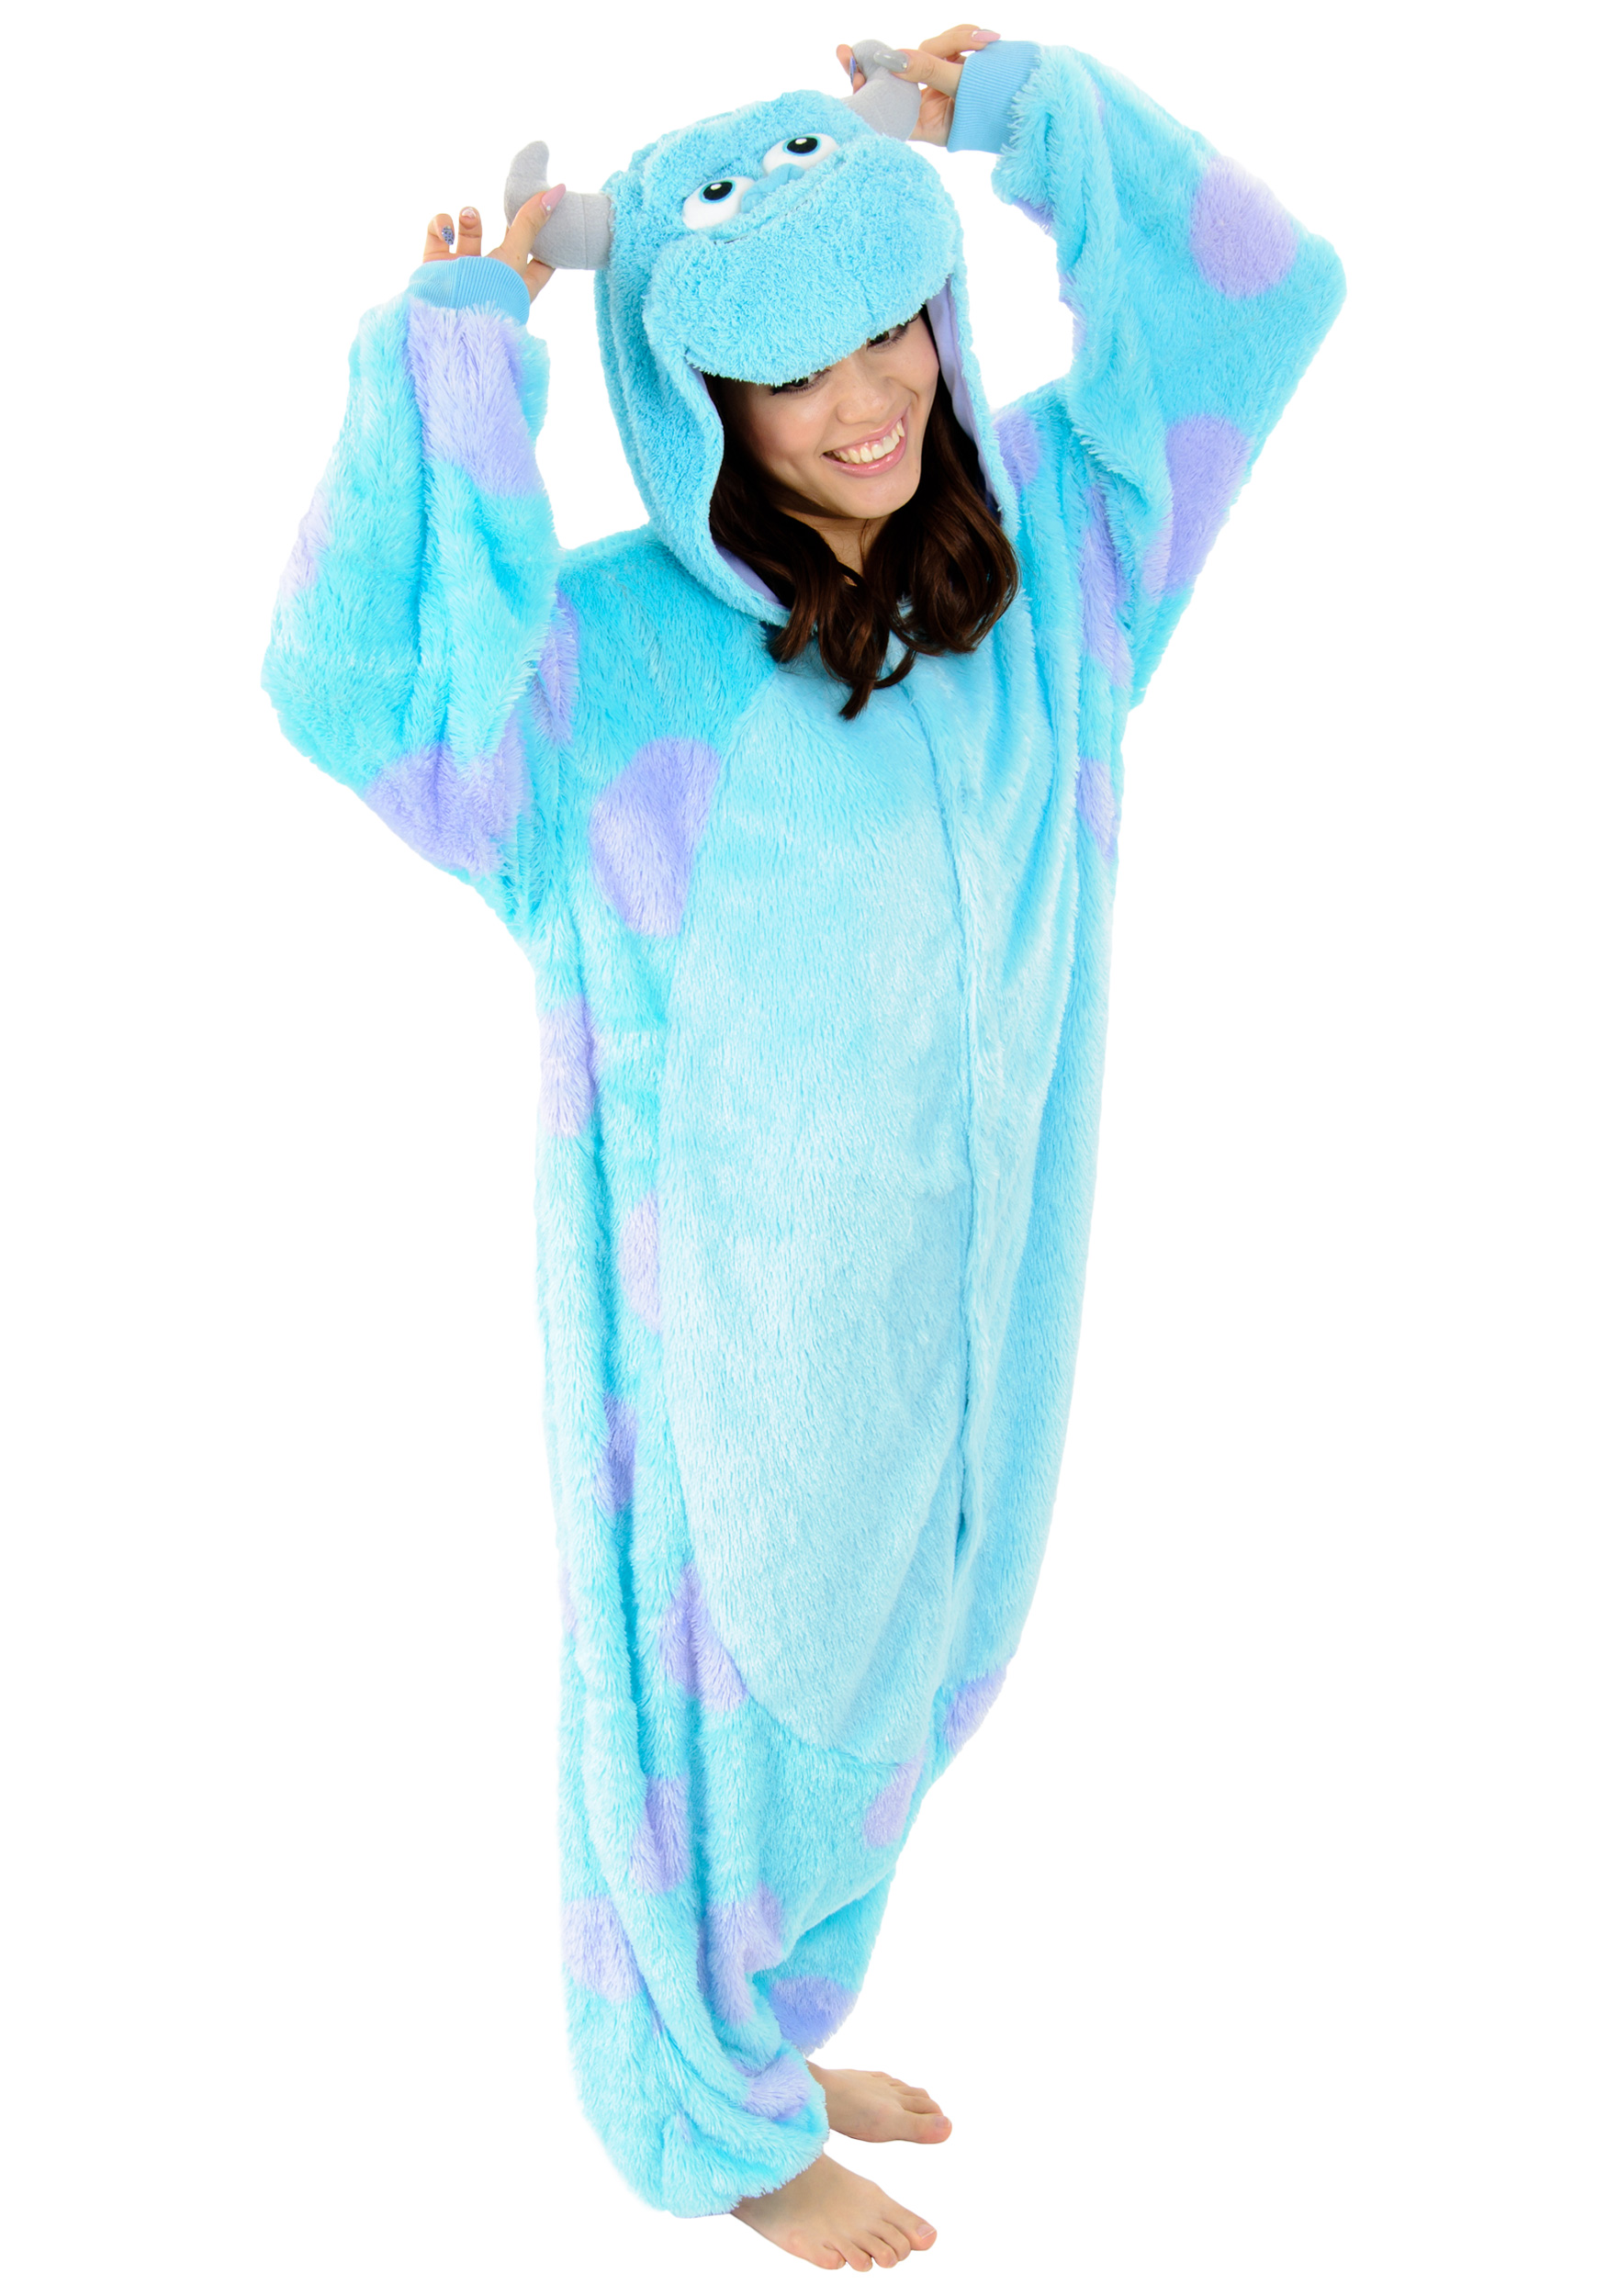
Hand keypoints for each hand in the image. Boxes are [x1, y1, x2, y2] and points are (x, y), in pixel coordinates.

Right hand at [419, 186, 568, 305]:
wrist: (442, 318)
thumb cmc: (486, 295)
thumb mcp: (514, 257)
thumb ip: (530, 224)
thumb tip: (557, 191)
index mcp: (516, 285)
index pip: (540, 265)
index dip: (547, 246)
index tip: (555, 222)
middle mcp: (490, 278)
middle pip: (505, 243)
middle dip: (508, 222)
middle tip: (513, 204)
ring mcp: (462, 270)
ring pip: (469, 232)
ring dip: (469, 217)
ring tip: (468, 216)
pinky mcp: (436, 264)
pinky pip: (440, 233)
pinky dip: (442, 224)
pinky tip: (445, 228)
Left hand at [836, 25, 998, 146]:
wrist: (1041, 102)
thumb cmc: (1004, 106)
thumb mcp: (964, 87)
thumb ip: (929, 69)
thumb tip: (892, 56)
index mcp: (927, 125)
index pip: (887, 107)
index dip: (864, 86)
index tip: (844, 63)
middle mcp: (930, 106)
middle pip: (900, 74)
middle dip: (885, 58)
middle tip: (843, 50)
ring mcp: (943, 86)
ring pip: (929, 51)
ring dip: (952, 40)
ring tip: (985, 42)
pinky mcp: (957, 67)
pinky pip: (951, 45)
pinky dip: (965, 38)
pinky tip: (988, 41)